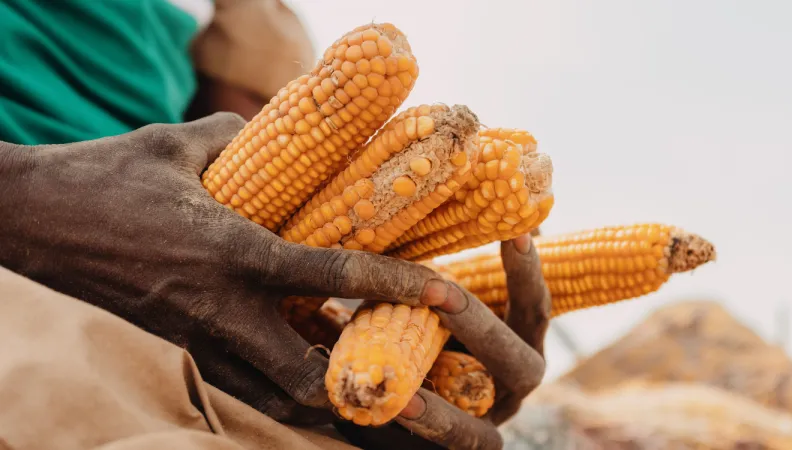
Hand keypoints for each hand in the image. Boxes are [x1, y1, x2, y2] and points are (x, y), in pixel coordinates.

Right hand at [0, 113, 453, 423]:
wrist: (25, 224)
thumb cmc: (103, 177)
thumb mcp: (177, 145)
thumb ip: (245, 142)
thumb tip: (293, 135)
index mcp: (227, 250)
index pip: (326, 272)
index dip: (391, 284)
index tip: (446, 295)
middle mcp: (217, 310)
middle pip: (307, 376)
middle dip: (369, 390)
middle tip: (430, 397)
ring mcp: (195, 344)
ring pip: (274, 402)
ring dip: (335, 412)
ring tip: (394, 420)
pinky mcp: (178, 357)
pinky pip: (244, 395)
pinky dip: (288, 404)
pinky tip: (325, 402)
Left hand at [335, 235, 550, 449]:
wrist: (387, 392)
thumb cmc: (414, 328)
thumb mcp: (421, 295)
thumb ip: (436, 267)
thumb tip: (448, 199)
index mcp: (515, 340)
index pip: (533, 306)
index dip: (528, 273)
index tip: (515, 231)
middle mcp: (511, 383)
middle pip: (520, 362)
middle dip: (481, 328)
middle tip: (442, 295)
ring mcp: (489, 422)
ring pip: (488, 425)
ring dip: (450, 399)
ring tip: (412, 374)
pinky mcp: (464, 448)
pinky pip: (458, 446)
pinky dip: (432, 427)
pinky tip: (398, 407)